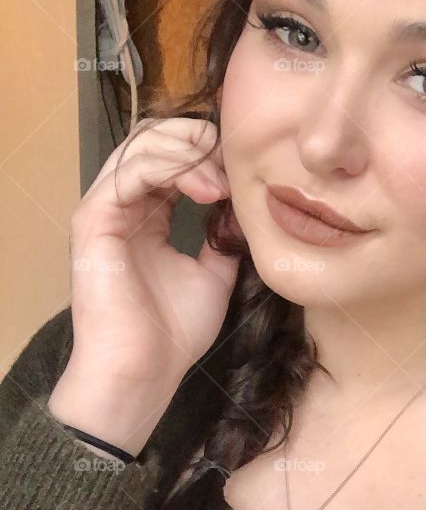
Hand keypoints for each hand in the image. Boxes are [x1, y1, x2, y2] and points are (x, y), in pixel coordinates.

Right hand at [65, 116, 240, 387]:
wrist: (144, 371)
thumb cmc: (172, 334)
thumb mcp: (214, 276)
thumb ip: (223, 239)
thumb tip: (245, 210)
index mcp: (147, 216)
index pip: (172, 157)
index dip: (211, 153)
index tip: (248, 169)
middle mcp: (123, 206)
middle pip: (155, 138)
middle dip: (200, 140)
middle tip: (236, 163)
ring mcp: (105, 209)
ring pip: (141, 145)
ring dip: (190, 152)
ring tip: (224, 180)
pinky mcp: (93, 219)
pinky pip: (130, 172)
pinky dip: (172, 168)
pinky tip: (207, 189)